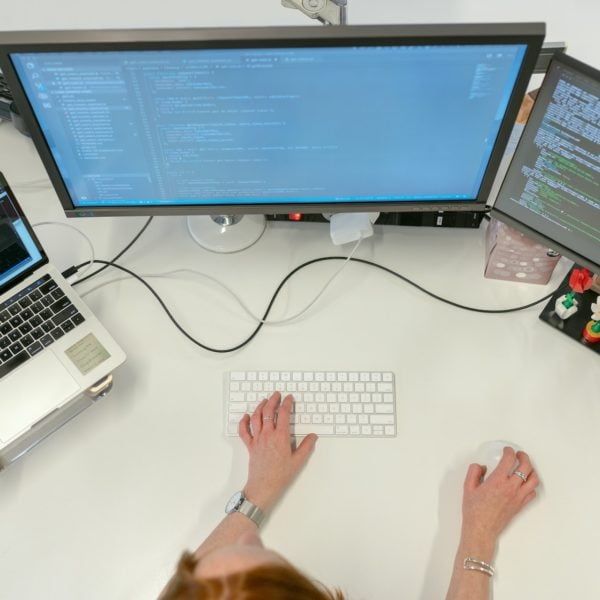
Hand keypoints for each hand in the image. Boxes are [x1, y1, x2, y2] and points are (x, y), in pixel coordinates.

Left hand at [239, 391, 317, 512]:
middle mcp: (267, 435)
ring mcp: (257, 439)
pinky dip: (244, 422)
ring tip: (264, 401)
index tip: (289, 398)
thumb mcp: (298, 461)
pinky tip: (246, 416)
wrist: (264, 486)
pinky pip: (244, 431)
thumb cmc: (281, 475)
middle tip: (277, 395)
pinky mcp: (250, 446)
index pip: (283, 414)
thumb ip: (306, 446)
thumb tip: (313, 436)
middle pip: (268, 412)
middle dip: (273, 400)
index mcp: (280, 437)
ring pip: (256, 418)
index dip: (287, 403)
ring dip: (260, 407)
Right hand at [460, 447, 539, 553]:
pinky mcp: (521, 505)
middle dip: (524, 457)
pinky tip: (525, 483)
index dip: (509, 451)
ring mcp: (518, 497)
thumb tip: (481, 466)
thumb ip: (474, 472)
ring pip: (534, 480)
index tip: (507, 450)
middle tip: (519, 454)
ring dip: (531, 470)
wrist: (481, 529)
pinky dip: (531, 485)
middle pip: (526, 467)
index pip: (509, 459)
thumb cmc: (473, 509)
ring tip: (525, 467)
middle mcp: (511, 487)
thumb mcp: (468, 487)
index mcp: (497, 481)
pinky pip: (532, 493)